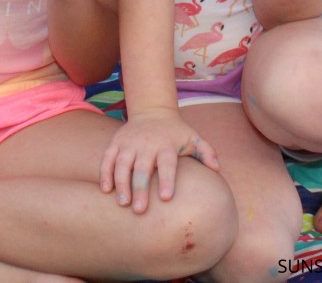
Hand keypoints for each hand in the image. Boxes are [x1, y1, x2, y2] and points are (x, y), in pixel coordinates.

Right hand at [99, 108, 218, 214]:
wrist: (153, 111)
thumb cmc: (176, 132)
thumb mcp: (193, 137)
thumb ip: (206, 152)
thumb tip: (216, 169)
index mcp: (166, 144)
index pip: (167, 163)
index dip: (167, 179)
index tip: (167, 198)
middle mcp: (146, 143)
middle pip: (142, 167)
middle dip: (140, 188)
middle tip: (140, 210)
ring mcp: (129, 142)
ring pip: (122, 163)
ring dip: (121, 183)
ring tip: (122, 202)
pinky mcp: (116, 142)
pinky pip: (108, 158)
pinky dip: (105, 172)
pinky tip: (106, 190)